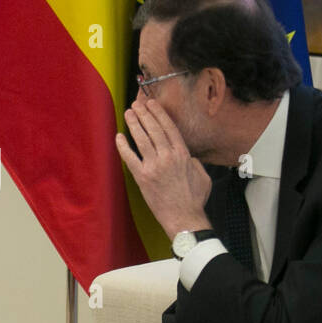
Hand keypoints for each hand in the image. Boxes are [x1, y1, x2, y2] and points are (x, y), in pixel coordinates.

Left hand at [115, 99, 212, 237]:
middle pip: (153, 129)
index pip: (169, 127)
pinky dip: (123, 146)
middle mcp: (168, 157)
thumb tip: (188, 157)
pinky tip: (119, 136)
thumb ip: (194, 162)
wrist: (184, 218)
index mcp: (183, 154)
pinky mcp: (142, 178)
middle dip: (144, 114)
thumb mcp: (202, 175)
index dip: (159, 113)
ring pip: (142, 139)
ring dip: (134, 124)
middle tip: (137, 104)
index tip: (152, 104)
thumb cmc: (194, 199)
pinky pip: (130, 158)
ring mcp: (154, 167)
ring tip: (129, 113)